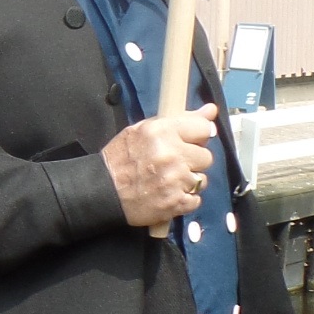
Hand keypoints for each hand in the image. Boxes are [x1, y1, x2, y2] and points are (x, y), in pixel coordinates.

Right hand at [102, 103, 218, 227]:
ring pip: (202, 180)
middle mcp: (171, 155)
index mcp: (161, 132)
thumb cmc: (121, 159)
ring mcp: (175, 181)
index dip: (197, 136)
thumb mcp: (143, 130)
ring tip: (167, 182)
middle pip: (206, 157)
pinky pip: (196, 200)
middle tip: (172, 164)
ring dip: (188, 182)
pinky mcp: (176, 203)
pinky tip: (168, 195)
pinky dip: (183, 200)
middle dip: (192, 161)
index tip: (188, 142)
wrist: (102, 192)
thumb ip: (180, 120)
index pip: (203, 128)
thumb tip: (212, 110)